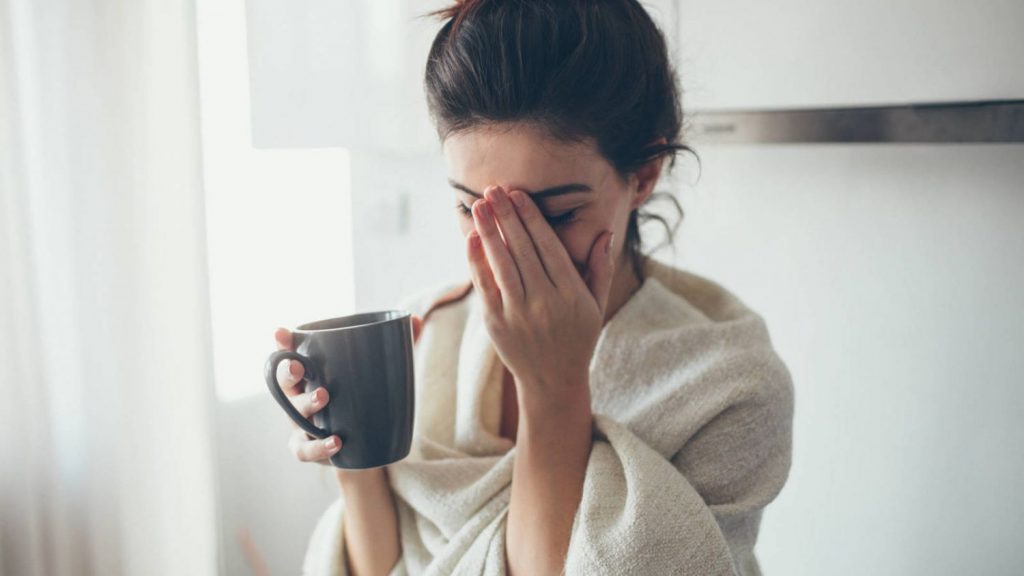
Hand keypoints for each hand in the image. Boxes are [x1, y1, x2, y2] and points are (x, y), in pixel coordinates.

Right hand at [272, 314, 424, 465]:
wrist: (361, 445)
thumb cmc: (361, 399)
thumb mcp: (374, 375)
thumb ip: (396, 347)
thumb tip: (418, 320)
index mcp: (310, 373)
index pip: (289, 353)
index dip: (281, 343)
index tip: (280, 332)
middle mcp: (297, 396)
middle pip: (282, 382)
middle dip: (287, 372)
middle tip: (301, 367)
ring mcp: (299, 424)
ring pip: (293, 415)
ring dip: (305, 405)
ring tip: (324, 397)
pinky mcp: (308, 449)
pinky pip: (306, 450)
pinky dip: (319, 446)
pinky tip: (336, 441)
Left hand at [466, 185, 614, 398]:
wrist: (552, 381)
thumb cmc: (577, 337)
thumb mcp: (596, 305)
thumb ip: (599, 269)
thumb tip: (604, 234)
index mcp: (571, 294)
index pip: (548, 247)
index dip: (532, 219)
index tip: (520, 195)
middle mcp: (545, 302)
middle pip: (522, 250)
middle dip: (507, 216)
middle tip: (494, 189)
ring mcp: (518, 313)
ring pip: (502, 264)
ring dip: (488, 232)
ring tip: (479, 205)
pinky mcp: (496, 323)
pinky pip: (485, 285)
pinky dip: (477, 260)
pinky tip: (472, 238)